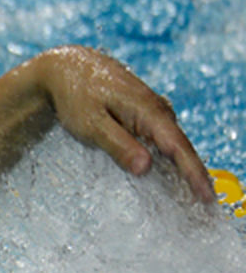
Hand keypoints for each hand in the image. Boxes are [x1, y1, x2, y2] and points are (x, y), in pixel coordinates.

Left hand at [31, 45, 214, 202]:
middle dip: (194, 174)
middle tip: (206, 203)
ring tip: (194, 195)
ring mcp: (151, 109)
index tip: (206, 196)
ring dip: (183, 167)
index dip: (194, 173)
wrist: (65, 68)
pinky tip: (171, 174)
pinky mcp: (143, 112)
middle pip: (181, 147)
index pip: (178, 147)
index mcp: (148, 110)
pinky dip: (168, 155)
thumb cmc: (75, 96)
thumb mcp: (91, 125)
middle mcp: (157, 108)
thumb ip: (118, 145)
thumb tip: (146, 167)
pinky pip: (161, 137)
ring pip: (171, 142)